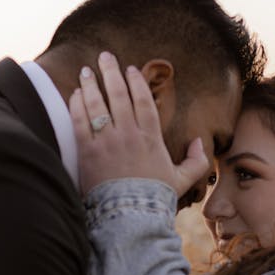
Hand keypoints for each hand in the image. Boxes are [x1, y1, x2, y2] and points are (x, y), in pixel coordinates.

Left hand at [69, 52, 209, 197]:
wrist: (130, 217)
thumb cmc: (155, 199)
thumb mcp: (182, 180)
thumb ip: (196, 161)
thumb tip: (198, 141)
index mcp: (150, 137)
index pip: (143, 100)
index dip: (136, 82)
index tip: (131, 69)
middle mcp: (128, 134)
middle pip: (118, 94)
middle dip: (111, 72)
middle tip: (105, 57)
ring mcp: (107, 142)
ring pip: (97, 104)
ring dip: (90, 84)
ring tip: (86, 71)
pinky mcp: (87, 152)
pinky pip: (80, 121)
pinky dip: (77, 105)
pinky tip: (75, 95)